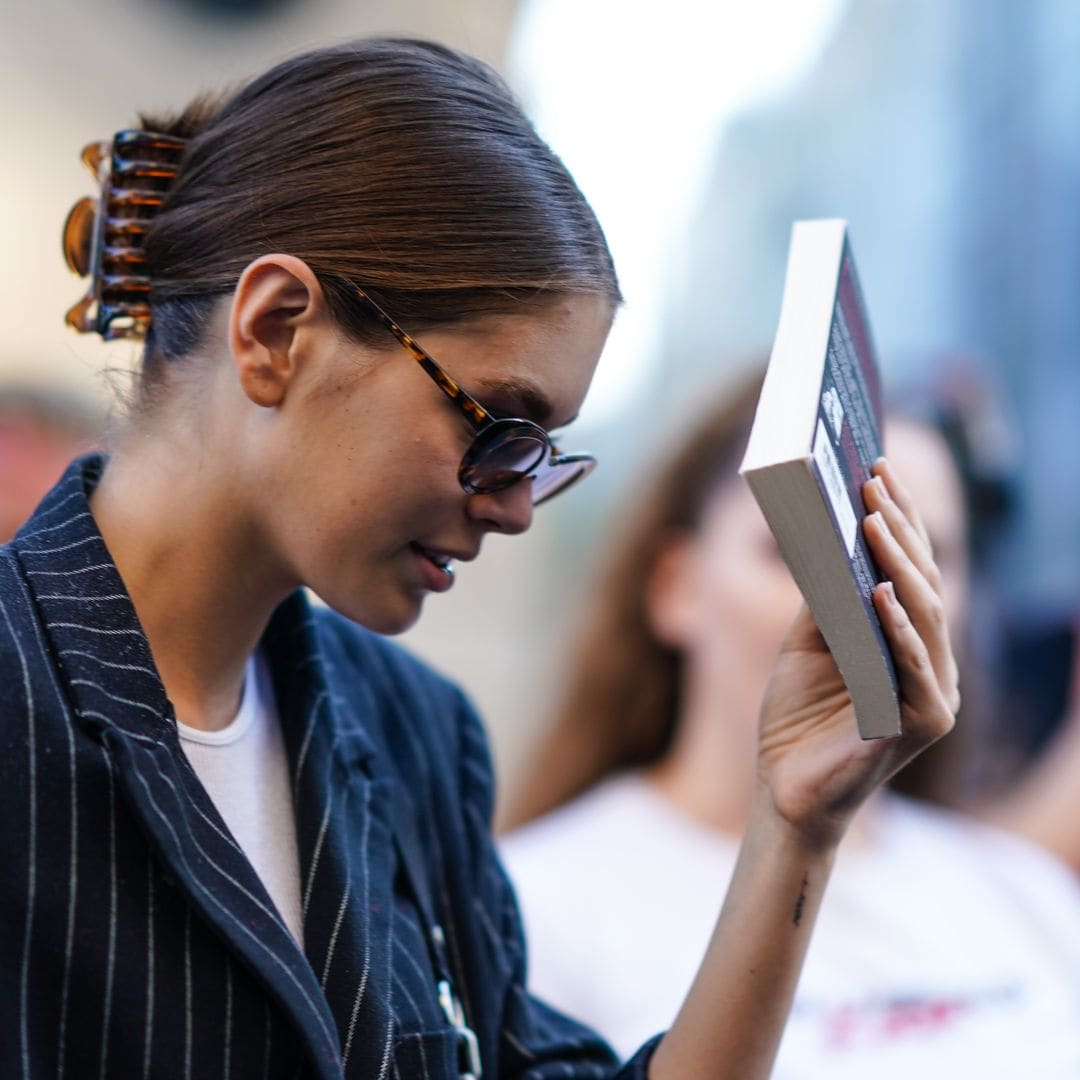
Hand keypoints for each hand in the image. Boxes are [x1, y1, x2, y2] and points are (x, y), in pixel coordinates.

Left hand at [755, 457, 959, 847]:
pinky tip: (878, 591)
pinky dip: (895, 628)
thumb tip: (829, 536)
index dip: (897, 518)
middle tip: (873, 479)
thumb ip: (825, 598)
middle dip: (899, 527)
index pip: (909, 570)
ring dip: (899, 564)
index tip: (876, 468)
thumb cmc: (796, 717)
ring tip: (873, 518)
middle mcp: (932, 665)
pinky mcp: (922, 724)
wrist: (784, 789)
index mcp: (908, 643)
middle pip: (922, 584)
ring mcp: (934, 695)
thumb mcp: (806, 644)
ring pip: (923, 616)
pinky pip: (911, 667)